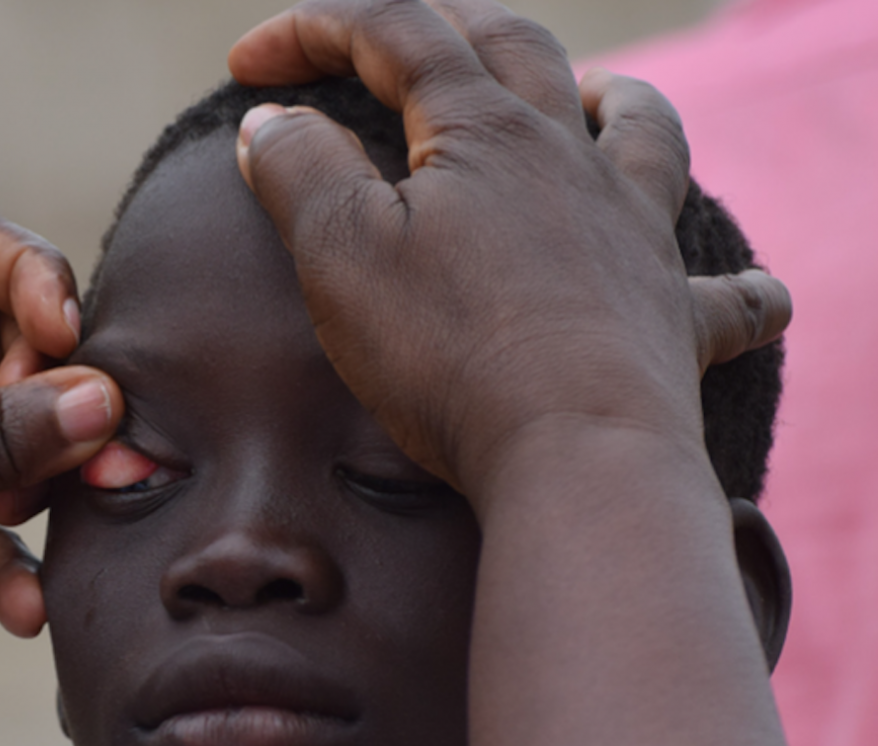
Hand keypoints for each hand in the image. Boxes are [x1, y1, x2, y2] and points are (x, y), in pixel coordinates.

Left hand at [0, 213, 119, 745]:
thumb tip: (97, 402)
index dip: (26, 277)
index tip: (59, 334)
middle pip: (15, 349)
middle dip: (62, 384)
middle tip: (84, 427)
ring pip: (24, 451)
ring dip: (53, 479)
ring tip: (47, 506)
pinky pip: (3, 552)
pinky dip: (20, 578)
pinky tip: (22, 605)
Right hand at [226, 0, 790, 495]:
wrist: (577, 450)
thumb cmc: (450, 352)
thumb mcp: (340, 254)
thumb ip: (300, 173)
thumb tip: (273, 120)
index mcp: (482, 130)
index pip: (394, 36)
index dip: (315, 30)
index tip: (249, 64)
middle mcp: (569, 158)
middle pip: (516, 48)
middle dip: (442, 25)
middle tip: (385, 41)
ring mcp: (633, 231)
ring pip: (642, 128)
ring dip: (614, 98)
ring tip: (594, 95)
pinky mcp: (672, 315)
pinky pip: (727, 292)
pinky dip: (738, 285)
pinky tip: (749, 289)